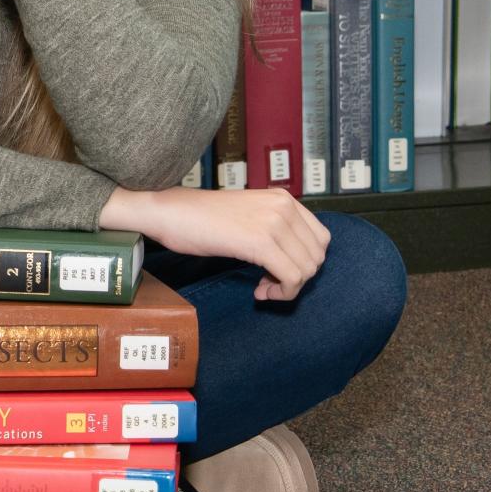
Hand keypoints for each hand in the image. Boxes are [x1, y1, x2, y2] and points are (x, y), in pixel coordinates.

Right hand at [102, 185, 331, 302]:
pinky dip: (281, 293)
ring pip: (307, 269)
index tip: (278, 273)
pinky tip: (259, 293)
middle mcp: (284, 206)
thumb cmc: (199, 219)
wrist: (170, 212)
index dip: (303, 263)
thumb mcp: (248, 215)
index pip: (320, 238)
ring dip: (288, 288)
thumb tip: (292, 260)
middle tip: (268, 285)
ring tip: (263, 289)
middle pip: (316, 256)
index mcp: (283, 198)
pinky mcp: (261, 241)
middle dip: (297, 278)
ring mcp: (274, 222)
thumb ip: (273, 229)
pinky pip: (292, 278)